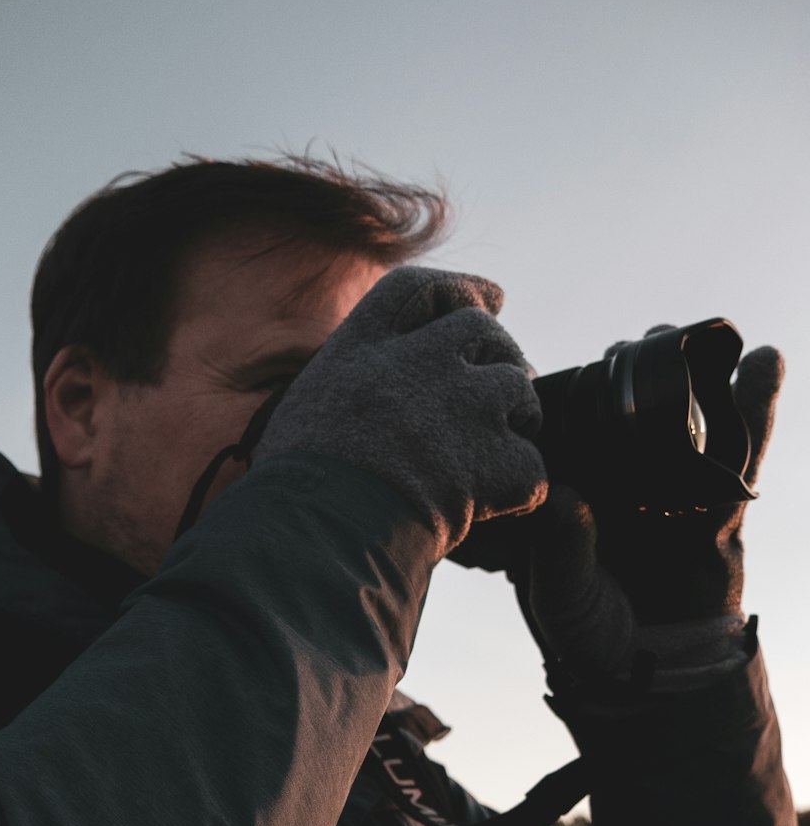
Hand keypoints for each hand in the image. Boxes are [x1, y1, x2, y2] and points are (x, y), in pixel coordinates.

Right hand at [256, 267, 547, 558]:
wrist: (318, 536)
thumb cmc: (296, 491)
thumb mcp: (300, 413)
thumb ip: (344, 389)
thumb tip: (367, 401)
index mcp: (362, 347)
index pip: (419, 290)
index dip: (462, 289)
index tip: (491, 298)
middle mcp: (417, 361)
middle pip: (480, 328)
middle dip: (499, 354)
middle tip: (500, 393)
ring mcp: (461, 404)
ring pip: (518, 387)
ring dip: (518, 417)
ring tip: (496, 453)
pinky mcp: (491, 458)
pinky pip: (529, 463)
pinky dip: (519, 487)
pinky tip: (495, 507)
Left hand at [509, 339, 784, 682]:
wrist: (653, 681)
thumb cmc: (594, 639)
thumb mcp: (562, 596)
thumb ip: (560, 551)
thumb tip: (560, 497)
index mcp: (579, 496)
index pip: (579, 431)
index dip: (584, 392)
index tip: (586, 364)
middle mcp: (626, 486)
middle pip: (639, 412)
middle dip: (645, 369)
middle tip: (642, 341)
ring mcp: (676, 493)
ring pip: (694, 422)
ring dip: (702, 375)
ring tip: (708, 335)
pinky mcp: (721, 508)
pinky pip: (742, 453)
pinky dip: (757, 407)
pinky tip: (767, 361)